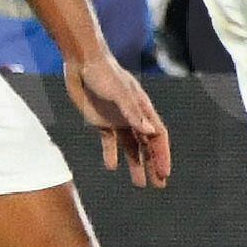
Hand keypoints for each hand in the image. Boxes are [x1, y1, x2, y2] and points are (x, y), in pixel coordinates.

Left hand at [65, 55, 171, 186]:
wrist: (82, 62)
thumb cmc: (104, 73)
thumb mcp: (120, 92)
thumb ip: (133, 112)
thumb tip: (150, 132)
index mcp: (142, 109)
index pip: (157, 137)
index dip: (162, 155)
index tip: (164, 173)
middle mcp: (132, 117)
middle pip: (147, 145)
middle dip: (154, 164)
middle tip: (159, 185)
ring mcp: (117, 119)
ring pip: (131, 147)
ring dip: (136, 164)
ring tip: (140, 184)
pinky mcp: (100, 121)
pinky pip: (109, 142)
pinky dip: (111, 155)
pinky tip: (111, 167)